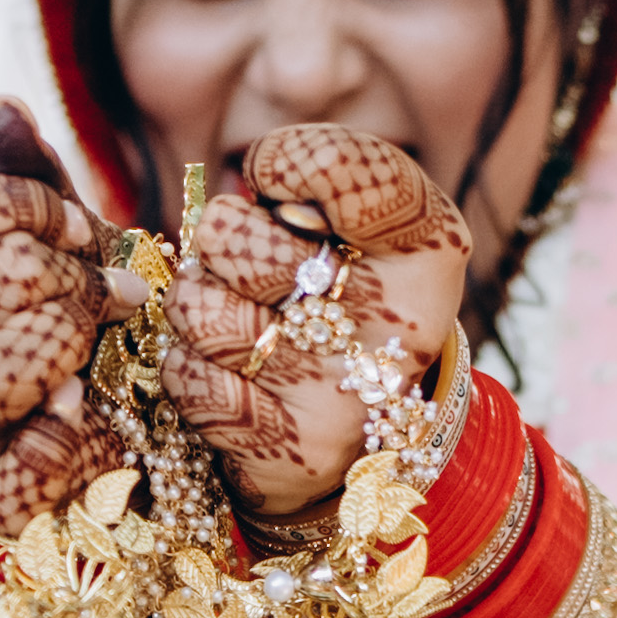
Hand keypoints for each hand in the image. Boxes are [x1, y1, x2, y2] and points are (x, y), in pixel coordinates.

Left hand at [159, 126, 467, 521]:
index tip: (271, 181)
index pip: (341, 170)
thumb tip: (255, 180)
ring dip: (198, 308)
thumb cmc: (346, 293)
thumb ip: (323, 171)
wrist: (364, 423)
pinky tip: (231, 375)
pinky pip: (189, 380)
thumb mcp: (358, 219)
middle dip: (222, 244)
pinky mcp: (296, 454)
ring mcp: (350, 398)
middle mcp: (400, 326)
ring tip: (239, 320)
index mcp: (427, 247)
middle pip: (235, 239)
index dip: (286, 162)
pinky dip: (189, 370)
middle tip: (251, 268)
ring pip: (200, 311)